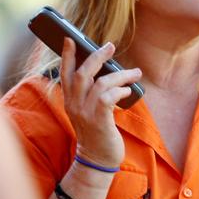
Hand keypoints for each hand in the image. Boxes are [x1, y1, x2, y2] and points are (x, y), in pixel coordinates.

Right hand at [60, 38, 141, 167]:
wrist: (97, 159)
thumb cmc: (96, 133)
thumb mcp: (88, 111)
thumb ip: (91, 94)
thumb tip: (108, 73)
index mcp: (69, 101)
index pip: (64, 73)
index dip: (67, 55)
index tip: (71, 39)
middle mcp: (74, 105)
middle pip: (82, 73)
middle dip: (97, 56)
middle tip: (110, 46)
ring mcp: (85, 113)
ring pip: (100, 83)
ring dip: (120, 75)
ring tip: (134, 73)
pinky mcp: (99, 120)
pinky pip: (108, 97)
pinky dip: (120, 90)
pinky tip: (128, 91)